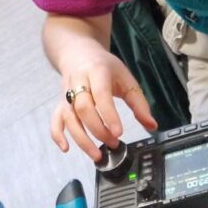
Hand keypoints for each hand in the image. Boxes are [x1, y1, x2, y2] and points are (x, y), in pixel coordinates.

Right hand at [50, 44, 157, 161]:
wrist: (78, 52)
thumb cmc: (104, 67)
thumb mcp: (126, 79)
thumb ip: (139, 103)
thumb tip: (152, 126)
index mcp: (97, 71)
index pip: (101, 94)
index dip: (109, 115)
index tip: (119, 133)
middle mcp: (78, 81)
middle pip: (83, 108)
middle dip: (98, 130)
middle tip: (113, 143)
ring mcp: (66, 93)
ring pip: (69, 117)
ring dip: (81, 139)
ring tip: (96, 155)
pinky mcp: (60, 102)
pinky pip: (55, 119)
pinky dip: (58, 134)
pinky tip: (66, 148)